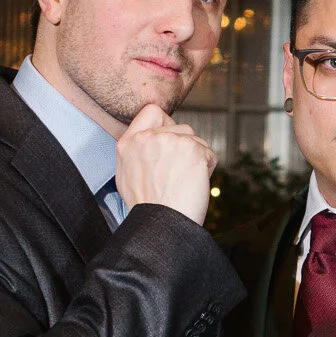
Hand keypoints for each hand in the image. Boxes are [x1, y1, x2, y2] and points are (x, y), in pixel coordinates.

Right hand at [115, 103, 216, 225]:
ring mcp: (171, 141)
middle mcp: (148, 138)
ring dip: (196, 158)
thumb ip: (137, 151)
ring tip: (184, 181)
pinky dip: (207, 168)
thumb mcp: (126, 175)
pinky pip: (209, 153)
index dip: (166, 124)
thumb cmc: (148, 207)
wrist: (161, 225)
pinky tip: (195, 183)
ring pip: (196, 139)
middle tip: (178, 173)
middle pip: (180, 127)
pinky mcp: (192, 150)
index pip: (151, 111)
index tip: (170, 139)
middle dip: (185, 147)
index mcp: (129, 143)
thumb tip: (152, 140)